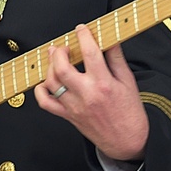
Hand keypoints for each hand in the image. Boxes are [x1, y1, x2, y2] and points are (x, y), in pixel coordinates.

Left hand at [34, 24, 148, 161]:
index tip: (81, 29)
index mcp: (104, 84)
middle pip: (62, 68)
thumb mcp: (128, 81)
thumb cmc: (130, 113)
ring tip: (55, 59)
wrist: (128, 141)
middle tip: (63, 47)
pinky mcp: (69, 116)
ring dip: (49, 67)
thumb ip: (117, 59)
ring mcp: (75, 106)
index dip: (83, 36)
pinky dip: (40, 91)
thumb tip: (110, 40)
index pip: (90, 54)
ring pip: (52, 83)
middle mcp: (87, 95)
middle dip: (59, 52)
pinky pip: (46, 104)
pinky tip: (46, 82)